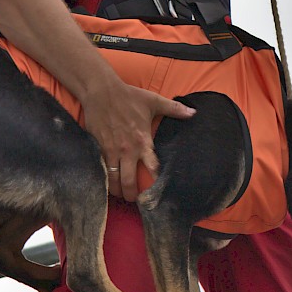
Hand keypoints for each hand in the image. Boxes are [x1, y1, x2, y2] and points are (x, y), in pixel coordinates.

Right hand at [81, 80, 194, 201]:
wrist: (101, 91)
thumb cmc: (129, 96)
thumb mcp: (154, 101)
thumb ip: (174, 109)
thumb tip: (194, 113)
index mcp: (143, 140)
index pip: (153, 168)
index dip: (156, 182)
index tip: (160, 194)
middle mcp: (127, 150)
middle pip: (129, 182)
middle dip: (132, 195)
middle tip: (135, 200)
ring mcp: (110, 151)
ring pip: (113, 180)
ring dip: (116, 191)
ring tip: (120, 195)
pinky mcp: (97, 148)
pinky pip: (99, 170)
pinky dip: (103, 180)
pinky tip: (105, 186)